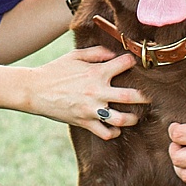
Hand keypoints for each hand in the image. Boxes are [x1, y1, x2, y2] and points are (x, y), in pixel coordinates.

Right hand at [27, 46, 147, 139]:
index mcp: (96, 72)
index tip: (136, 65)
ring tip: (134, 116)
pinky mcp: (84, 122)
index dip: (133, 62)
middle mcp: (97, 91)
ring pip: (121, 119)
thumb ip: (97, 53)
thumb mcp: (75, 56)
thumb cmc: (55, 71)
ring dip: (132, 119)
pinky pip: (105, 133)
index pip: (124, 64)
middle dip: (145, 97)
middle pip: (131, 97)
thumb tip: (115, 53)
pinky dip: (113, 132)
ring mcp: (91, 109)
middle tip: (150, 97)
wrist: (34, 90)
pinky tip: (115, 128)